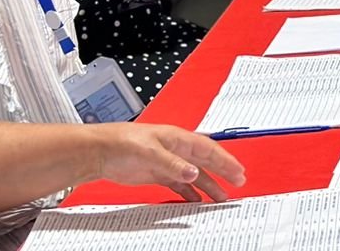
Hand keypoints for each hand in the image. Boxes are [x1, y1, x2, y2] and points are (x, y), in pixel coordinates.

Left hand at [89, 123, 245, 202]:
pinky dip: (190, 192)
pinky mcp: (158, 174)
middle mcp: (177, 150)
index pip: (209, 149)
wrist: (101, 151)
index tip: (238, 171)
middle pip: (206, 161)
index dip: (225, 160)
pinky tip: (196, 201)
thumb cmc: (123, 142)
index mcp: (179, 139)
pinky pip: (180, 185)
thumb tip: (193, 173)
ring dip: (208, 185)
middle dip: (223, 171)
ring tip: (221, 197)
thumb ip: (172, 164)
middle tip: (238, 182)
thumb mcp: (150, 151)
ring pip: (195, 174)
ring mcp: (168, 163)